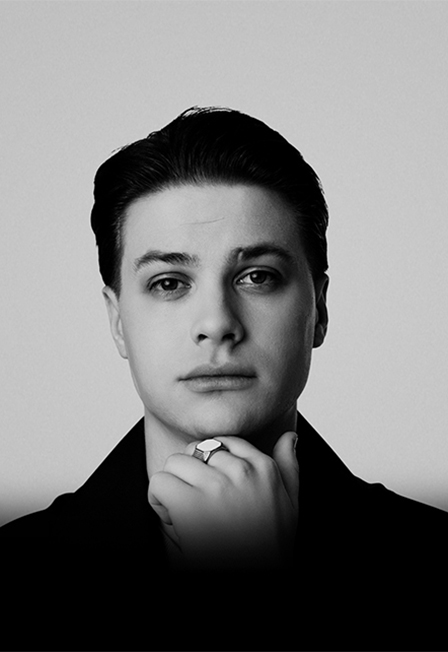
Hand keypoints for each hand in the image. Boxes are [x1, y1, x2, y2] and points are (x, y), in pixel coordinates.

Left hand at [148, 431, 298, 568]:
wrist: (256, 579)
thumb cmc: (271, 548)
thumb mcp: (290, 504)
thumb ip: (288, 466)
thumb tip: (289, 436)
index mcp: (264, 468)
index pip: (225, 442)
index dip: (211, 466)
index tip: (213, 490)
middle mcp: (241, 471)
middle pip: (196, 449)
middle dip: (191, 475)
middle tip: (199, 506)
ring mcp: (216, 486)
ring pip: (175, 463)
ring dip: (173, 487)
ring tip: (186, 513)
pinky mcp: (190, 504)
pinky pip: (160, 483)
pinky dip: (159, 502)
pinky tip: (174, 520)